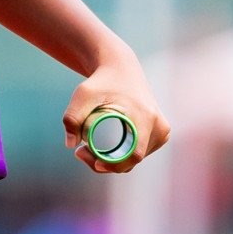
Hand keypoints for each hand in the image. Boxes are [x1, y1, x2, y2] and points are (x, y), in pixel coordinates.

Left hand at [62, 48, 170, 172]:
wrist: (121, 67)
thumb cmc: (101, 81)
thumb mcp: (83, 94)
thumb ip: (72, 116)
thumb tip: (70, 144)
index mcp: (146, 118)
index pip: (133, 155)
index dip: (114, 165)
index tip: (93, 163)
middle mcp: (159, 127)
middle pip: (133, 160)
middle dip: (106, 163)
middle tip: (80, 152)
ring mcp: (162, 131)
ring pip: (135, 159)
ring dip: (113, 161)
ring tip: (87, 149)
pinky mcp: (159, 133)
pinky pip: (139, 153)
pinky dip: (122, 156)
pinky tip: (104, 150)